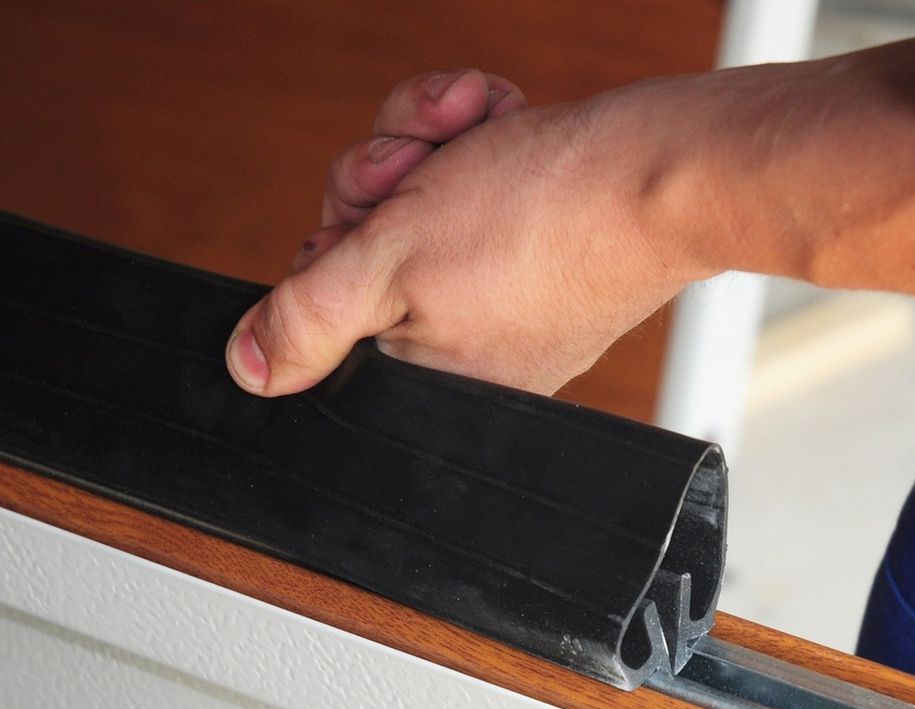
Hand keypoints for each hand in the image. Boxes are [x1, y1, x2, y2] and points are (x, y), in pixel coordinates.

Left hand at [225, 68, 699, 396]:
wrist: (666, 166)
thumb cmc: (545, 222)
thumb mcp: (390, 263)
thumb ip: (309, 316)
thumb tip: (249, 369)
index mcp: (433, 380)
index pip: (335, 318)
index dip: (333, 246)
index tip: (363, 217)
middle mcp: (472, 345)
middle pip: (368, 246)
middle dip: (382, 180)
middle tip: (419, 169)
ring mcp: (507, 289)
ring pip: (417, 197)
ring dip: (430, 142)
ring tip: (472, 131)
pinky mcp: (539, 235)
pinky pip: (474, 179)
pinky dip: (480, 137)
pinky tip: (501, 123)